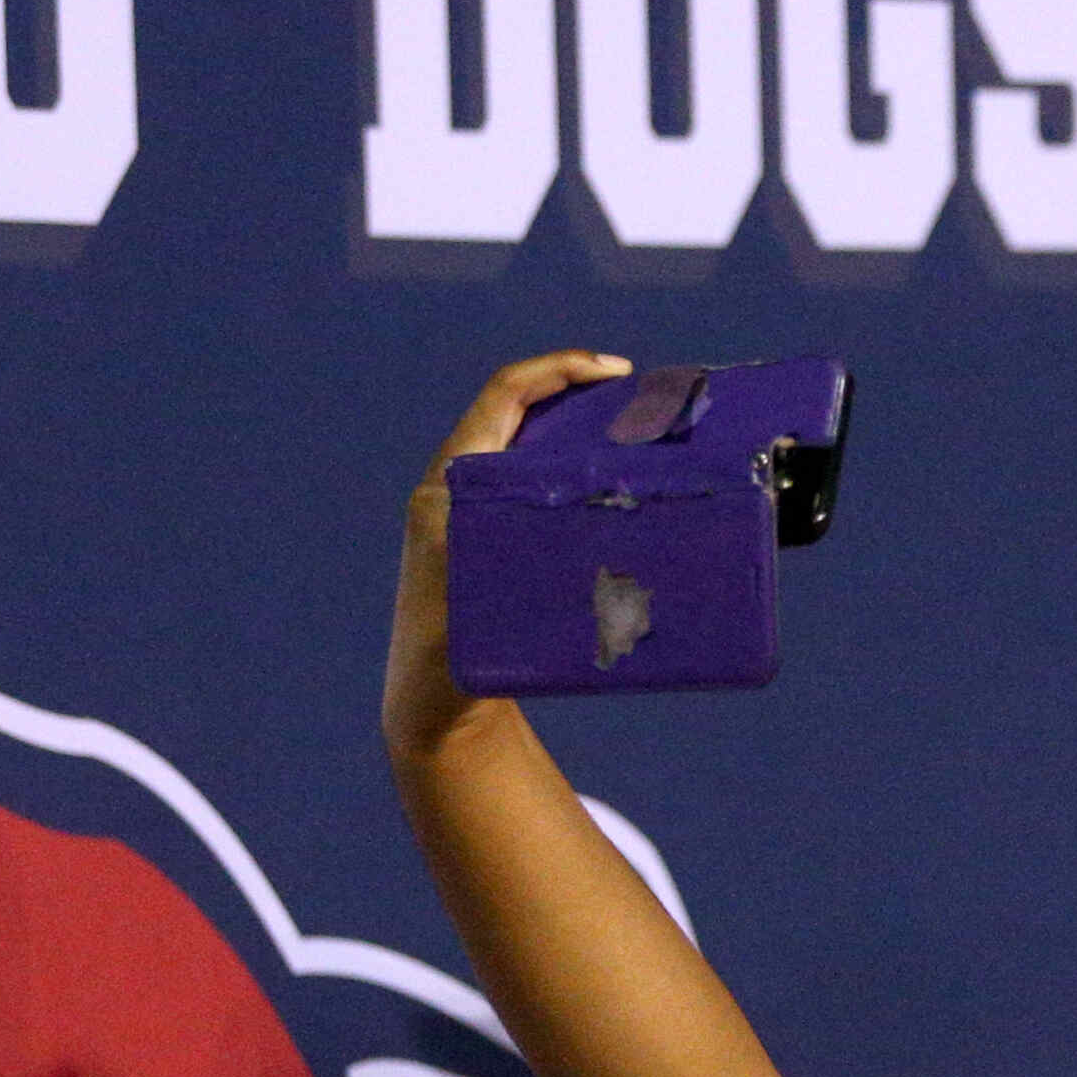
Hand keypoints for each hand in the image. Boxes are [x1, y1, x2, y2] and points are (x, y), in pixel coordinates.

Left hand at [384, 351, 628, 766]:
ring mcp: (478, 511)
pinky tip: (621, 497)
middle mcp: (459, 487)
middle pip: (523, 410)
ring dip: (585, 435)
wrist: (432, 705)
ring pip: (535, 446)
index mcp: (447, 487)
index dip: (556, 371)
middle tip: (644, 406)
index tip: (615, 372)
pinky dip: (581, 476)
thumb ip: (496, 584)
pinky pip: (542, 486)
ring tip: (642, 445)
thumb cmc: (447, 668)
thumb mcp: (469, 621)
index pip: (503, 397)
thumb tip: (548, 549)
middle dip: (581, 395)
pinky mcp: (497, 537)